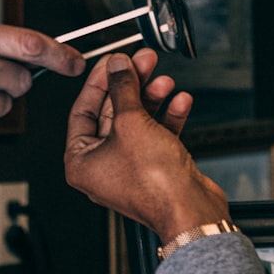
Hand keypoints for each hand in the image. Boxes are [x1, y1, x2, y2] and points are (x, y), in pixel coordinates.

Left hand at [63, 51, 228, 242]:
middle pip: (112, 114)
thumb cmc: (155, 185)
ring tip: (163, 80)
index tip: (111, 62)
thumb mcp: (131, 123)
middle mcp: (102, 166)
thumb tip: (117, 67)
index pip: (83, 111)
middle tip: (142, 63)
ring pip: (137, 122)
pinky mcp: (155, 168)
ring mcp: (129, 167)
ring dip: (151, 98)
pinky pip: (156, 135)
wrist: (191, 211)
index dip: (99, 82)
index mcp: (81, 161)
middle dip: (130, 86)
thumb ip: (122, 88)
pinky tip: (178, 101)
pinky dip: (167, 117)